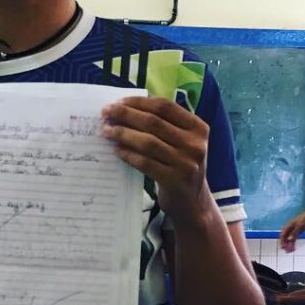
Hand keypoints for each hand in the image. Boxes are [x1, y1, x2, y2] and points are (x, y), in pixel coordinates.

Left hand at [101, 96, 209, 221]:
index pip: (165, 106)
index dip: (138, 102)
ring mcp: (186, 163)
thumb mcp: (183, 142)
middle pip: (153, 122)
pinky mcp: (174, 180)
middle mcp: (195, 144)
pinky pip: (145, 163)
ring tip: (106, 131)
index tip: (118, 102)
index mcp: (198, 128)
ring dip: (123, 134)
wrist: (193, 202)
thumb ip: (165, 125)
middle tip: (106, 113)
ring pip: (148, 142)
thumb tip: (126, 109)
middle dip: (126, 115)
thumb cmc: (181, 166)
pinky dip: (129, 155)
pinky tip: (116, 150)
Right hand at [279, 210, 304, 252]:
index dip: (282, 242)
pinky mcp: (297, 232)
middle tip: (287, 251)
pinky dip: (293, 243)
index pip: (282, 235)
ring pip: (289, 239)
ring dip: (289, 245)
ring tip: (290, 251)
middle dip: (285, 245)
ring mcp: (293, 230)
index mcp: (288, 226)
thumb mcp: (300, 227)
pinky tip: (294, 247)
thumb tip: (290, 240)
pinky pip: (293, 239)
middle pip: (285, 238)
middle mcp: (289, 229)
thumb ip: (295, 233)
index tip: (283, 247)